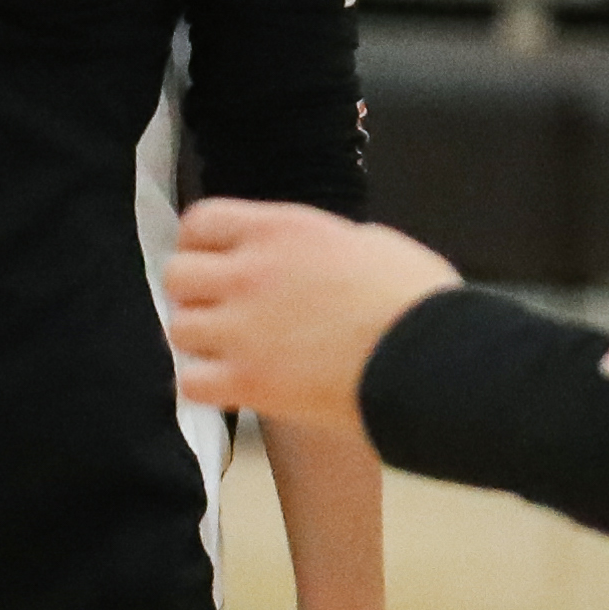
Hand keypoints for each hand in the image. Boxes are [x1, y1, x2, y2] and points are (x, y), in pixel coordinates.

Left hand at [163, 201, 463, 429]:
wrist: (430, 358)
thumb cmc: (417, 299)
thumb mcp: (372, 243)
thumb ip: (325, 246)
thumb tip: (322, 257)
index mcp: (282, 230)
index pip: (201, 221)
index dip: (198, 244)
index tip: (210, 262)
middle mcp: (252, 273)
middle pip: (178, 275)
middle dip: (193, 294)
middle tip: (218, 311)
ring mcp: (245, 329)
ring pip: (179, 329)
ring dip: (199, 343)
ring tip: (227, 353)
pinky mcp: (249, 382)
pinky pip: (191, 383)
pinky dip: (205, 388)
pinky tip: (229, 388)